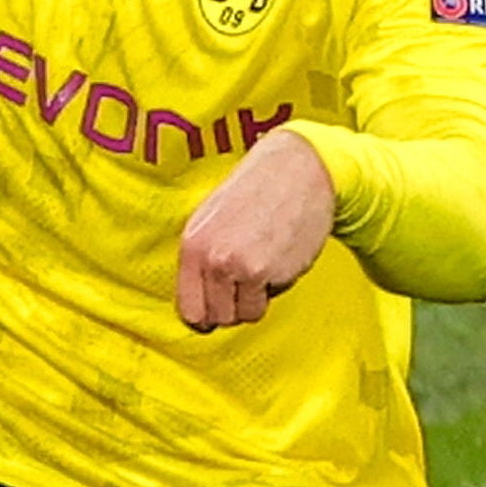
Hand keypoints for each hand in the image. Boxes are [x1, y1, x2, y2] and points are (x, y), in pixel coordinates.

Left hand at [176, 128, 337, 330]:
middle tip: (247, 284)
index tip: (218, 311)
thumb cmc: (258, 191)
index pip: (188, 310)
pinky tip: (280, 257)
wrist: (297, 168)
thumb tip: (200, 304)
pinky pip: (270, 300)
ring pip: (245, 315)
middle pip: (217, 318)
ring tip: (264, 265)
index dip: (206, 316)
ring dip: (257, 299)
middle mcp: (210, 258)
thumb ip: (202, 261)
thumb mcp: (212, 220)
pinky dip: (277, 287)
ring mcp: (238, 266)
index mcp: (192, 246)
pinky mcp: (267, 270)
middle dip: (234, 308)